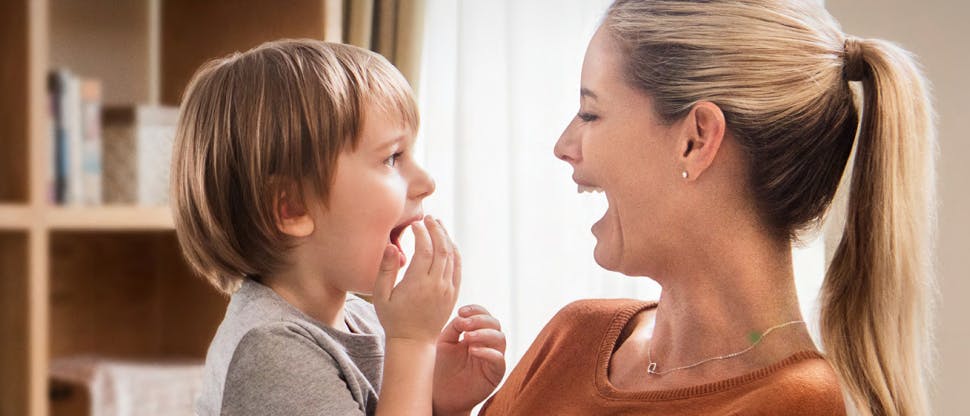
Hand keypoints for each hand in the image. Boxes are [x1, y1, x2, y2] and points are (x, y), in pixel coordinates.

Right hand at [373, 216, 459, 344]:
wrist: (413, 342)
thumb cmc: (393, 319)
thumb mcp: (381, 296)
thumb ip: (386, 270)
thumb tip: (392, 246)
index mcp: (417, 283)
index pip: (425, 249)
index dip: (422, 233)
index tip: (415, 224)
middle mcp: (436, 285)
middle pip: (442, 248)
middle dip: (436, 229)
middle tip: (429, 217)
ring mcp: (448, 289)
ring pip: (452, 256)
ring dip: (446, 238)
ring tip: (438, 225)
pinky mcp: (454, 294)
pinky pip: (458, 268)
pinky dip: (455, 252)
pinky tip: (448, 243)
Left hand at [433, 305, 506, 415]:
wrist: (442, 394)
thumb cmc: (443, 367)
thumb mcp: (444, 342)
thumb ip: (454, 327)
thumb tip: (463, 317)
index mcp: (477, 332)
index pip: (484, 315)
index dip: (476, 310)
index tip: (461, 312)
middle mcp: (488, 343)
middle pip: (495, 323)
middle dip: (480, 320)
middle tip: (464, 325)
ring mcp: (493, 357)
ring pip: (500, 338)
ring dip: (484, 334)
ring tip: (467, 338)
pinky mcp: (496, 373)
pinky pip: (499, 359)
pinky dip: (488, 352)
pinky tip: (473, 351)